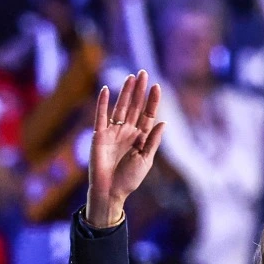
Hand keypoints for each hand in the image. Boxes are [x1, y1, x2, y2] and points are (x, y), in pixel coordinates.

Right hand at [86, 70, 165, 226]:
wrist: (111, 191)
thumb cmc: (129, 179)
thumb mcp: (146, 160)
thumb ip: (153, 141)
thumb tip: (164, 123)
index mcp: (141, 137)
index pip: (148, 114)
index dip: (152, 101)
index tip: (157, 86)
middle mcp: (127, 131)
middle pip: (135, 106)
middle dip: (139, 90)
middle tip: (144, 73)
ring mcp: (113, 132)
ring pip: (120, 107)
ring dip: (125, 92)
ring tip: (131, 77)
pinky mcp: (99, 135)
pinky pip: (100, 116)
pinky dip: (102, 103)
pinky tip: (105, 90)